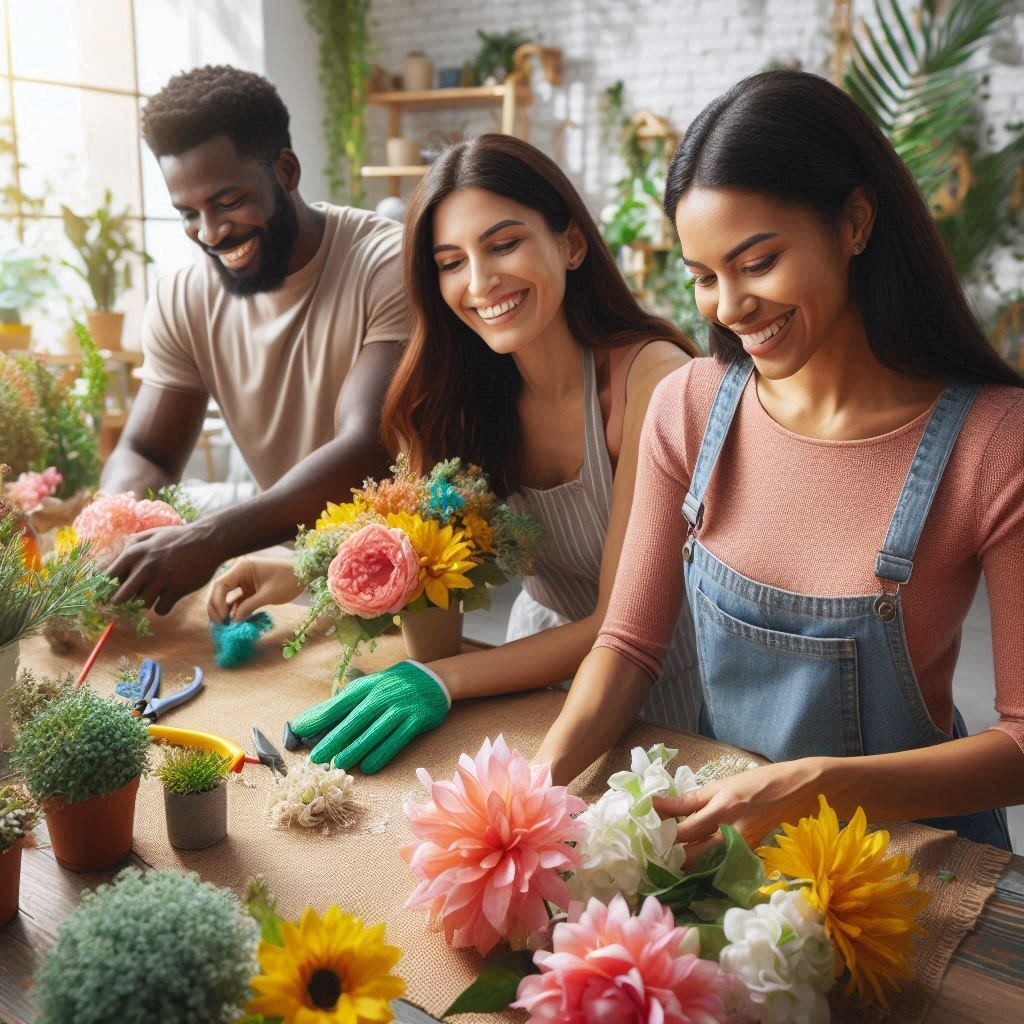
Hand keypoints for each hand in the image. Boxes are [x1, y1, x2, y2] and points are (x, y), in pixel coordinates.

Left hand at [107, 524, 228, 613]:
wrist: (208, 540)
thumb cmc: (177, 538)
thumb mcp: (150, 535)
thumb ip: (129, 547)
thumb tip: (110, 563)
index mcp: (133, 553)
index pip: (107, 578)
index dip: (104, 589)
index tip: (108, 594)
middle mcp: (144, 567)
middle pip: (119, 599)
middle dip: (121, 603)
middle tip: (129, 600)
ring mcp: (161, 580)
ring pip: (141, 605)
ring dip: (146, 602)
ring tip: (155, 592)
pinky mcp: (177, 590)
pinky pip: (160, 610)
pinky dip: (163, 606)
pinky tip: (168, 596)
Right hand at [207, 557, 301, 621]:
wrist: (305, 575)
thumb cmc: (289, 580)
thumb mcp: (269, 595)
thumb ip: (249, 607)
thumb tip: (233, 622)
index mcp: (242, 567)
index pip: (220, 584)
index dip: (217, 602)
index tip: (222, 619)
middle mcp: (239, 572)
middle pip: (219, 590)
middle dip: (217, 608)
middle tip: (220, 625)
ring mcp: (244, 581)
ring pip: (226, 597)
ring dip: (224, 611)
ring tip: (225, 627)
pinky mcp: (250, 590)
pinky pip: (237, 601)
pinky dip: (235, 612)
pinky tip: (235, 623)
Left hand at [287, 661, 450, 773]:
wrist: (432, 678)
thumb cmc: (391, 686)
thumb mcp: (367, 687)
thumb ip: (342, 704)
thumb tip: (310, 722)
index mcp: (366, 687)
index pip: (338, 703)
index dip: (319, 717)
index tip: (298, 731)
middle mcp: (382, 696)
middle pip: (355, 720)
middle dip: (334, 739)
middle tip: (316, 757)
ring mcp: (400, 708)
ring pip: (374, 731)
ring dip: (356, 749)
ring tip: (338, 764)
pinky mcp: (417, 719)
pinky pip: (398, 738)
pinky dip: (383, 753)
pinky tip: (369, 767)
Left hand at [652, 758, 827, 862]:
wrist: (798, 791)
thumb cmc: (757, 782)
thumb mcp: (721, 785)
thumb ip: (689, 800)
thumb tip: (658, 805)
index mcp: (722, 809)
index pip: (684, 831)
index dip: (661, 835)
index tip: (642, 834)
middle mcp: (731, 833)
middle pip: (692, 856)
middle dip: (669, 857)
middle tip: (647, 855)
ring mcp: (741, 848)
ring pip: (704, 865)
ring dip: (683, 865)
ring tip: (662, 862)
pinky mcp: (748, 856)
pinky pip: (719, 865)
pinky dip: (702, 866)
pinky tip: (688, 864)